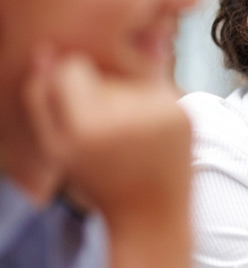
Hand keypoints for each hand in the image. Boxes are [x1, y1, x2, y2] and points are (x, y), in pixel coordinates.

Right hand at [22, 46, 192, 267]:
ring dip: (125, 97)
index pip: (73, 66)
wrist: (154, 215)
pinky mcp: (186, 111)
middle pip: (105, 71)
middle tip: (105, 134)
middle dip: (99, 93)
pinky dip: (149, 103)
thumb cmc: (101, 185)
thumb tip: (43, 52)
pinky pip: (157, 87)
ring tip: (127, 137)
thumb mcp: (58, 150)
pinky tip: (148, 135)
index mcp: (90, 126)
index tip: (75, 111)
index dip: (69, 85)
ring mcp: (164, 110)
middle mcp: (130, 114)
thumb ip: (41, 100)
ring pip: (131, 76)